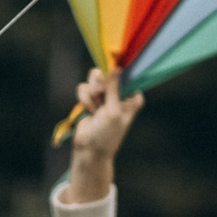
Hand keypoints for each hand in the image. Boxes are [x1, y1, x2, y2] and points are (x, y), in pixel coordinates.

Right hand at [63, 68, 141, 204]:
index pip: (126, 76)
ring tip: (94, 108)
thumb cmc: (107, 134)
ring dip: (91, 93)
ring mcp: (104, 96)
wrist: (90, 149)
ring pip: (94, 79)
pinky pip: (84, 88)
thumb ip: (114, 88)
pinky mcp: (90, 99)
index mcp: (132, 97)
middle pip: (107, 72)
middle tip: (99, 93)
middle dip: (100, 83)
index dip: (115, 76)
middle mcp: (119, 94)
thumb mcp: (113, 110)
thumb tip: (116, 68)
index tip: (109, 80)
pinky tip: (89, 111)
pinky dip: (84, 99)